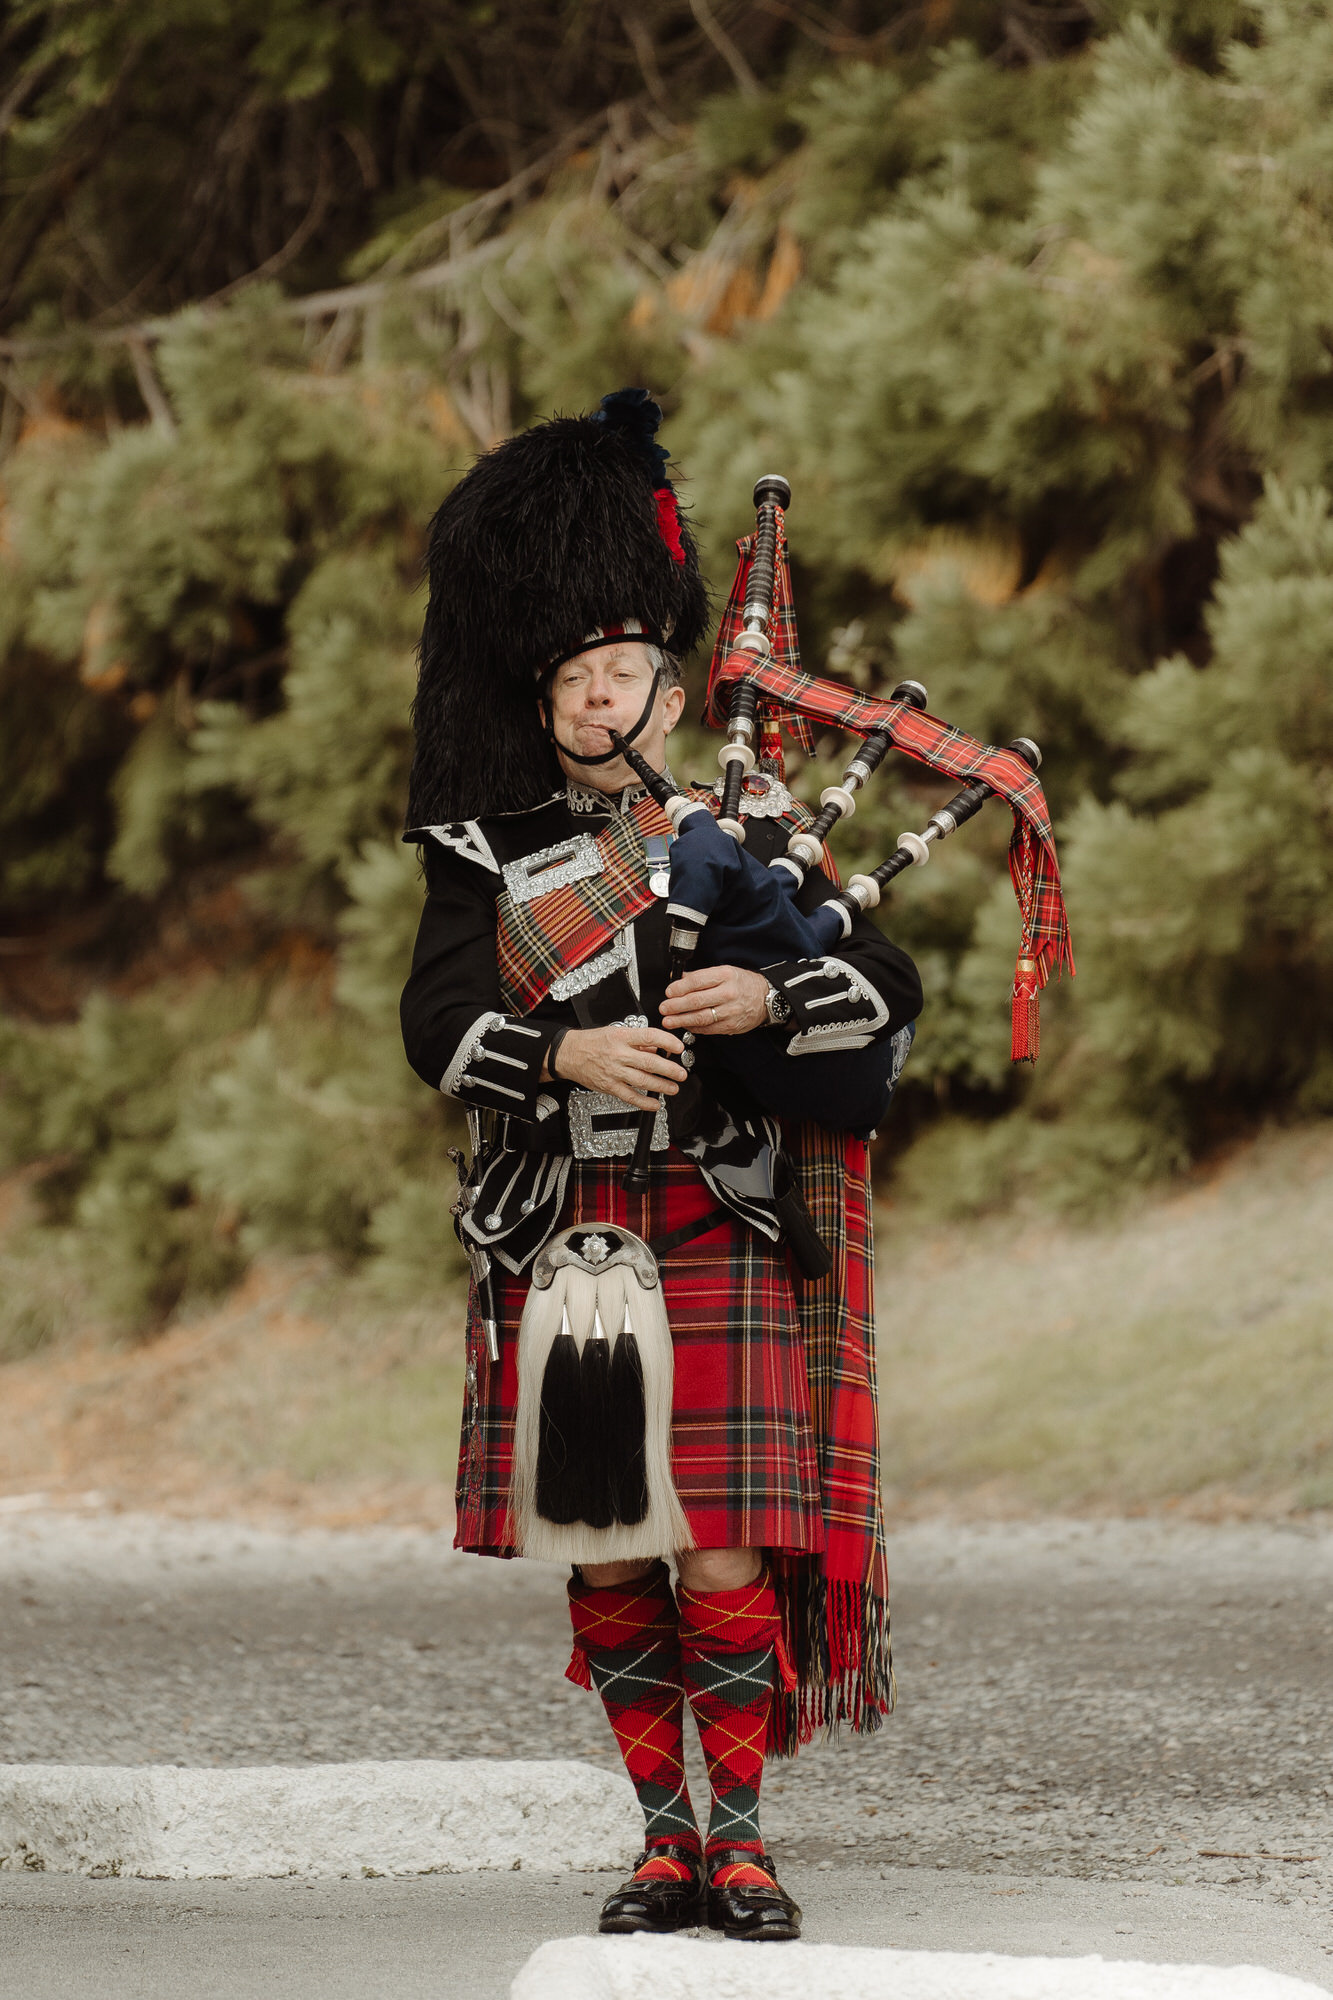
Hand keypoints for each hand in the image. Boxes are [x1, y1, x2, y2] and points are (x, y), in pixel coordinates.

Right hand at [552, 1023, 687, 1111]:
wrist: (569, 1054)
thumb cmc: (592, 1042)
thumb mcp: (616, 1032)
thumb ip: (638, 1041)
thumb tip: (658, 1048)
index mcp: (621, 1037)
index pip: (649, 1037)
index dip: (667, 1042)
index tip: (678, 1047)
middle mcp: (618, 1054)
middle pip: (649, 1062)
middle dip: (669, 1069)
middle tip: (681, 1073)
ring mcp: (614, 1072)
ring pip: (642, 1080)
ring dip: (661, 1086)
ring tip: (673, 1088)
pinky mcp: (609, 1086)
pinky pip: (630, 1096)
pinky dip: (644, 1102)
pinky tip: (655, 1103)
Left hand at [661, 965, 769, 1035]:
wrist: (766, 998)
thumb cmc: (743, 984)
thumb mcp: (724, 972)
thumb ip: (700, 976)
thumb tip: (677, 978)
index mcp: (725, 975)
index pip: (697, 981)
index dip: (679, 988)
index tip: (669, 992)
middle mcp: (728, 993)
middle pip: (696, 1001)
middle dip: (676, 1006)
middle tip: (664, 1008)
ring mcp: (730, 1011)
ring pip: (701, 1017)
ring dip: (681, 1020)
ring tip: (669, 1021)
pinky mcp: (730, 1025)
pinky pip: (708, 1028)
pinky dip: (694, 1028)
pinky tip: (685, 1025)